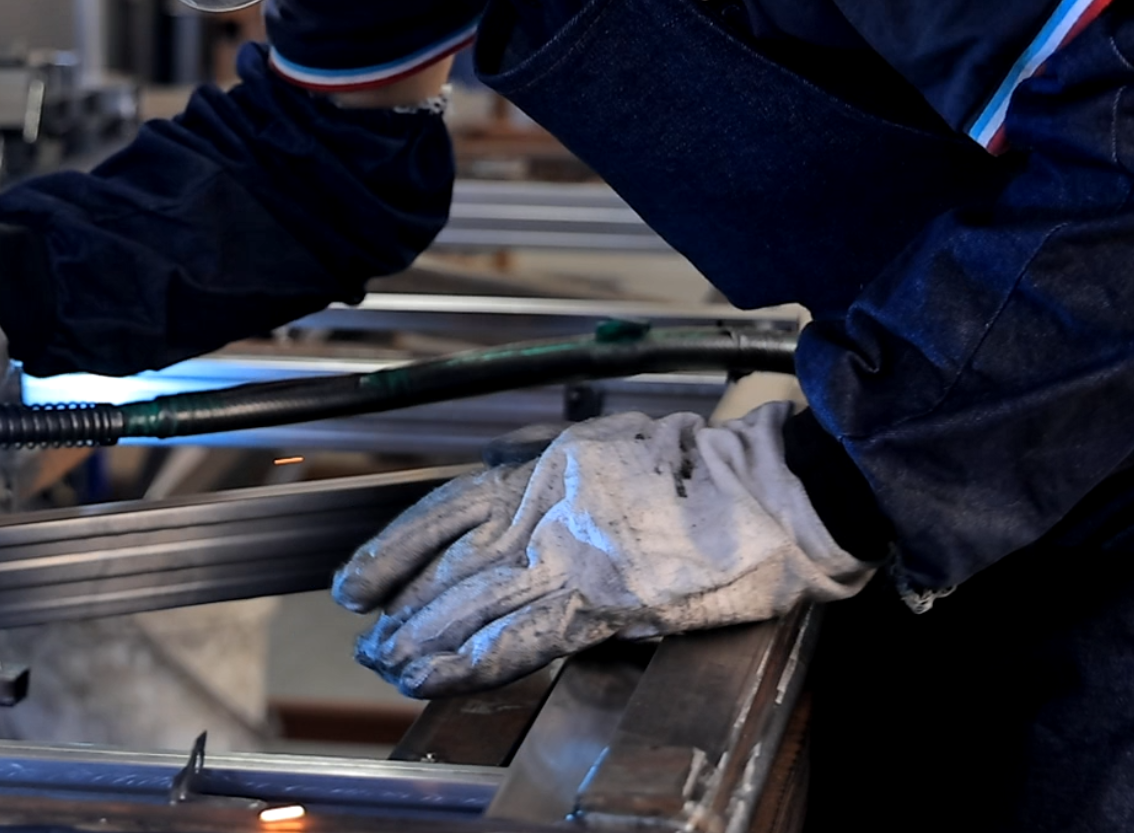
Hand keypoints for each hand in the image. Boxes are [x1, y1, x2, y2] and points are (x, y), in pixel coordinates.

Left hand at [332, 404, 873, 697]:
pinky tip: (443, 675)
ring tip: (391, 665)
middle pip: (455, 563)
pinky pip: (527, 634)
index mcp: (547, 467)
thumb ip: (555, 493)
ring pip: (477, 600)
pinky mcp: (607, 595)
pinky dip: (477, 658)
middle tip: (371, 641)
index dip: (395, 549)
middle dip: (405, 607)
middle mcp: (548, 504)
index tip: (358, 579)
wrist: (775, 489)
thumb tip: (512, 531)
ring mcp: (575, 549)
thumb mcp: (610, 458)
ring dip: (426, 639)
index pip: (447, 510)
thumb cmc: (709, 477)